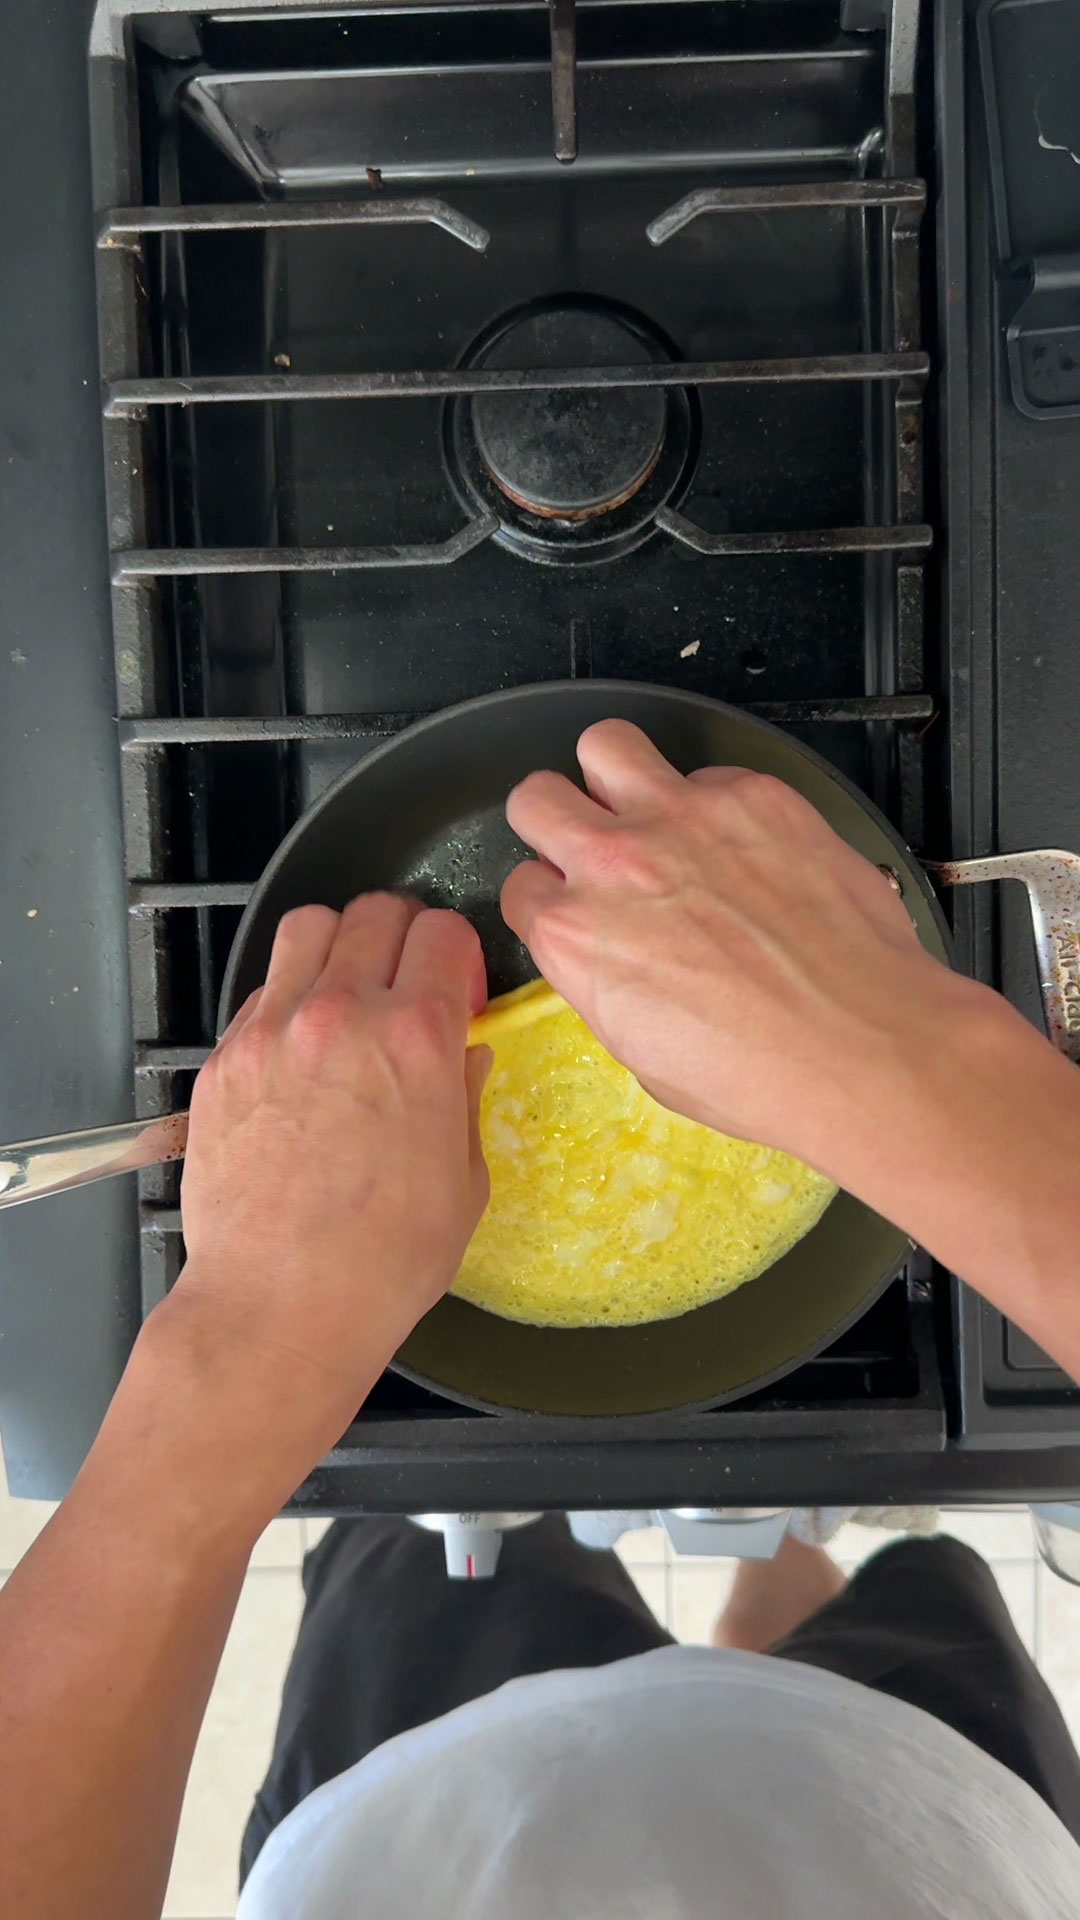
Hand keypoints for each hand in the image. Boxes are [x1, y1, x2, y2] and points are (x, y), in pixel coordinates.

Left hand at [162, 896, 489, 1491]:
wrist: (278, 1305)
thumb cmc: (383, 1260)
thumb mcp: (463, 1181)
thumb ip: (465, 1098)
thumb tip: (466, 1057)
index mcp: (417, 1037)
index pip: (444, 933)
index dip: (459, 954)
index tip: (459, 986)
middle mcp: (342, 1014)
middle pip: (375, 913)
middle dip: (403, 933)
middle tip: (409, 975)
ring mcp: (273, 1032)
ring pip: (307, 928)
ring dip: (339, 943)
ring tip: (349, 988)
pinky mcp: (225, 1060)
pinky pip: (262, 992)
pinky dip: (290, 998)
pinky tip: (302, 1047)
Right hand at [501, 719, 980, 1171]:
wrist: (865, 1048)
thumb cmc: (761, 1075)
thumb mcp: (643, 1058)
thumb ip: (605, 985)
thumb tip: (611, 960)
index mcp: (573, 937)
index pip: (521, 886)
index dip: (549, 899)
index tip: (575, 908)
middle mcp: (615, 863)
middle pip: (536, 797)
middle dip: (555, 819)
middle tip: (590, 843)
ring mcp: (684, 817)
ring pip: (605, 745)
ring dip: (613, 774)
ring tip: (645, 807)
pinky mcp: (754, 796)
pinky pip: (708, 769)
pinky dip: (714, 799)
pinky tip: (744, 844)